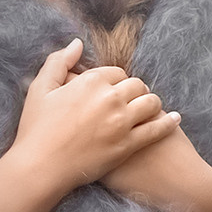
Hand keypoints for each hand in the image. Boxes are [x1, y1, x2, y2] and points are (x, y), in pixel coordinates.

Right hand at [0, 40, 180, 211]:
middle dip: (136, 90)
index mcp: (90, 81)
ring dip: (153, 103)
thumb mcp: (40, 89)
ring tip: (152, 108)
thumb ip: (58, 62)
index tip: (114, 90)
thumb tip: (77, 43)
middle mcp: (110, 98)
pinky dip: (169, 122)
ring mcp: (121, 122)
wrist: (40, 168)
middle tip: (135, 99)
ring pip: (151, 103)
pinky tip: (175, 120)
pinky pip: (157, 129)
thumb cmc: (36, 129)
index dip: (116, 81)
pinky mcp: (128, 145)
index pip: (117, 72)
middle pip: (137, 85)